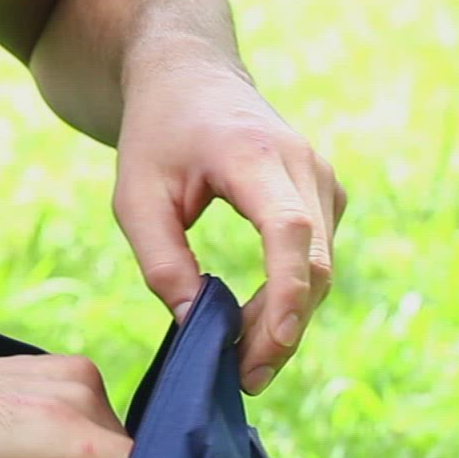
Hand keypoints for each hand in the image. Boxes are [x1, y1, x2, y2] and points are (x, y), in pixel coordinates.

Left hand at [112, 66, 345, 394]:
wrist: (189, 80)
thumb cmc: (155, 138)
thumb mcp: (135, 198)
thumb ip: (162, 261)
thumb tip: (195, 322)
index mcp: (255, 157)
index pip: (289, 230)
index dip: (285, 292)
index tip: (267, 344)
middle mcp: (304, 166)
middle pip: (314, 262)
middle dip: (283, 327)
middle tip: (243, 378)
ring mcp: (322, 180)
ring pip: (321, 268)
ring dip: (286, 319)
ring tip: (240, 361)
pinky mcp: (324, 197)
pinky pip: (316, 259)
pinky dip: (289, 297)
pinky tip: (251, 326)